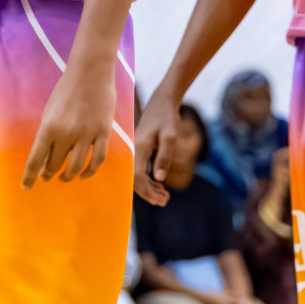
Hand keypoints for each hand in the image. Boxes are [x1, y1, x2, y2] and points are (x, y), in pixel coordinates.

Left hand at [23, 63, 115, 188]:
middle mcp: (66, 134)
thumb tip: (44, 155)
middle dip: (48, 174)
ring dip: (68, 176)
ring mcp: (86, 135)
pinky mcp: (103, 133)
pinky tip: (84, 174)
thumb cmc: (65, 90)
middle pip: (55, 165)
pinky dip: (90, 171)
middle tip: (46, 176)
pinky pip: (97, 160)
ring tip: (64, 178)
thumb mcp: (49, 111)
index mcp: (48, 128)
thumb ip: (47, 133)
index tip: (26, 186)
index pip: (36, 160)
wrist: (90, 73)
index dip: (30, 176)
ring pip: (76, 167)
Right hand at [134, 86, 181, 204]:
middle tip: (165, 201)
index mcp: (139, 148)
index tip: (163, 198)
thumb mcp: (170, 137)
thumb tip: (159, 179)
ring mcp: (136, 150)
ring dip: (148, 188)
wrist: (162, 102)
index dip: (148, 190)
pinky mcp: (140, 150)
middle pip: (135, 179)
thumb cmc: (167, 118)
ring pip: (136, 176)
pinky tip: (159, 185)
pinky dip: (148, 180)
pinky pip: (139, 169)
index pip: (137, 176)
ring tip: (164, 196)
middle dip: (148, 193)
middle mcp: (134, 150)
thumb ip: (164, 157)